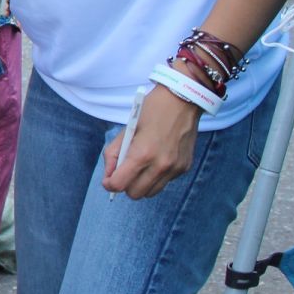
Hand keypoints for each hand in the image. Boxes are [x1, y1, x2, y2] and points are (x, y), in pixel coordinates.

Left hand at [102, 83, 200, 198]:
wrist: (183, 99)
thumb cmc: (151, 110)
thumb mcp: (126, 129)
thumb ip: (113, 154)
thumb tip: (108, 176)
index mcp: (142, 154)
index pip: (119, 184)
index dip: (110, 184)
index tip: (108, 179)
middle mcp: (160, 165)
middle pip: (135, 194)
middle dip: (126, 185)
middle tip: (124, 171)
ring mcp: (175, 168)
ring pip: (151, 192)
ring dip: (142, 184)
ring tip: (140, 166)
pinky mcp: (184, 167)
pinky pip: (165, 182)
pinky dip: (156, 177)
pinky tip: (156, 159)